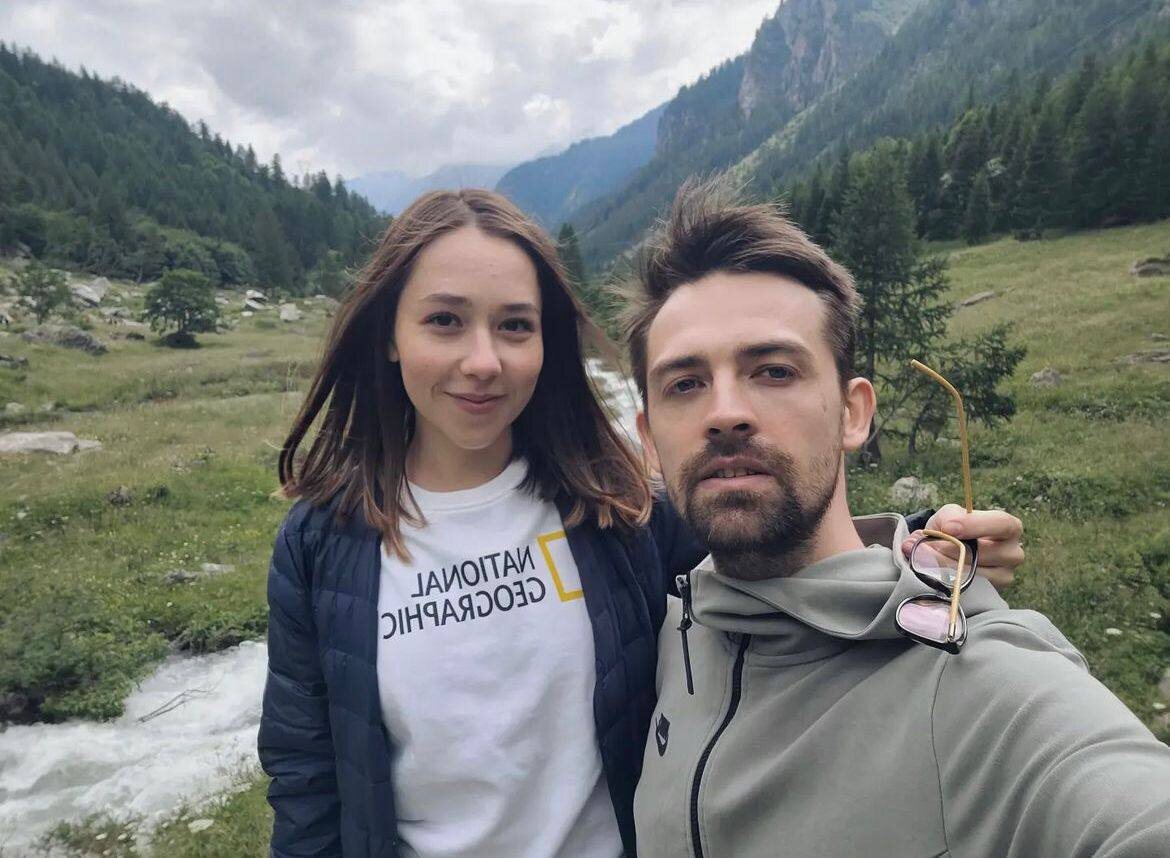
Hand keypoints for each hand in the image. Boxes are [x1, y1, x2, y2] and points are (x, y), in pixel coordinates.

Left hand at [901, 504, 1023, 589]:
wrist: (950, 551)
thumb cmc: (954, 528)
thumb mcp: (950, 515)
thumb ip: (948, 517)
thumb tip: (944, 529)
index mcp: (1009, 528)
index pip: (1002, 524)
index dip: (975, 525)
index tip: (948, 528)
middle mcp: (1012, 554)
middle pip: (983, 554)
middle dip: (948, 549)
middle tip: (923, 545)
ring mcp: (1003, 577)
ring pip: (972, 574)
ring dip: (941, 565)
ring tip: (919, 556)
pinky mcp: (989, 595)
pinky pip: (965, 590)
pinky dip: (942, 580)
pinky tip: (925, 571)